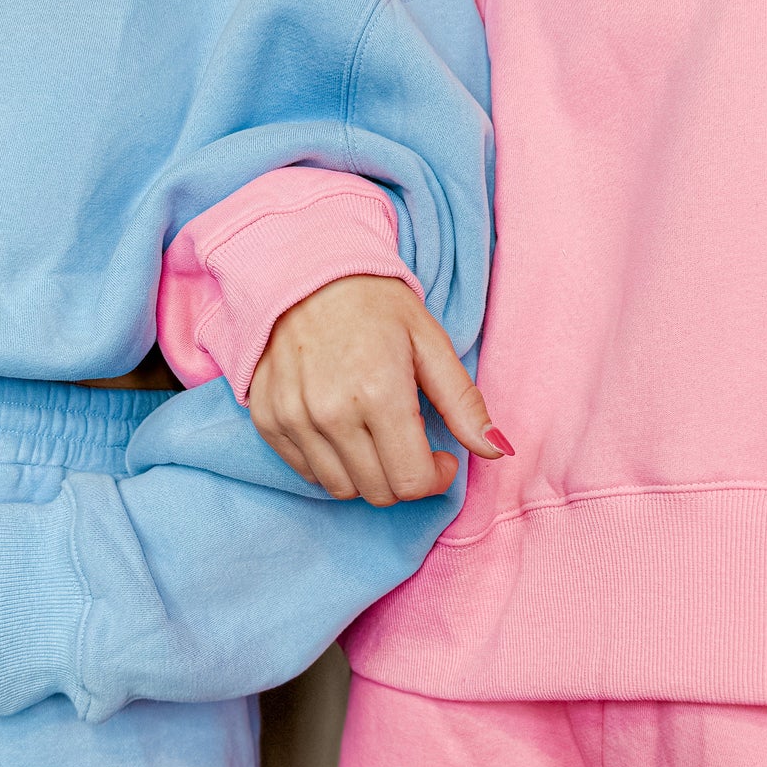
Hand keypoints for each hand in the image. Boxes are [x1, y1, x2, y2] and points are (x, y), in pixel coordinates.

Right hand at [249, 274, 512, 507]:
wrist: (306, 274)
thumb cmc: (374, 305)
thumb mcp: (430, 343)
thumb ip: (464, 403)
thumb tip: (498, 449)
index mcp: (379, 393)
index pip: (412, 482)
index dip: (436, 478)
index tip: (441, 456)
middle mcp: (331, 413)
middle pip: (379, 492)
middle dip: (405, 477)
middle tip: (412, 445)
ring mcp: (293, 418)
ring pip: (341, 489)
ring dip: (368, 475)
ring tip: (377, 437)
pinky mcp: (267, 419)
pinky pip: (307, 472)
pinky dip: (331, 463)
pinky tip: (344, 430)